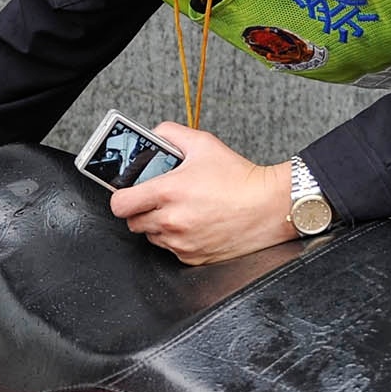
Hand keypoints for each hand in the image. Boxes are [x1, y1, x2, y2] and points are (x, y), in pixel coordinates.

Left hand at [108, 123, 295, 265]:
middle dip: (141, 210)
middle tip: (159, 199)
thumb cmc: (241, 178)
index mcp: (169, 192)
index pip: (120, 203)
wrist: (270, 206)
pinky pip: (171, 250)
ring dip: (159, 225)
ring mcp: (181, 243)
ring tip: (181, 210)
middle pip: (132, 222)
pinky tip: (195, 224)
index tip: (128, 194)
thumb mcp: (203, 144)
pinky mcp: (192, 258)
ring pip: (152, 237)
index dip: (121, 197)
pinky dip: (177, 239)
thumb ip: (171, 134)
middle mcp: (172, 220)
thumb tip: (153, 135)